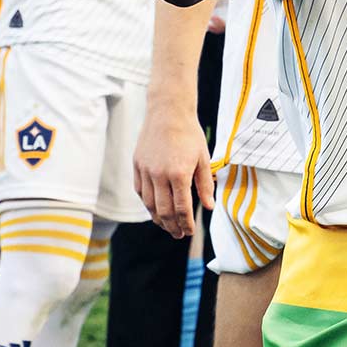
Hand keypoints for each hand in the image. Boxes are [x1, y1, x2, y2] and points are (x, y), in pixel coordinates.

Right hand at [134, 106, 214, 238]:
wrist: (168, 112)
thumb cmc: (189, 134)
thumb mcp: (203, 158)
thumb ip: (205, 184)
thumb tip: (209, 207)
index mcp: (179, 174)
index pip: (181, 208)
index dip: (186, 224)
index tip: (189, 232)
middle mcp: (159, 175)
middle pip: (163, 211)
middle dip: (172, 226)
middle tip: (179, 234)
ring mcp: (145, 172)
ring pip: (149, 205)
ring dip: (158, 219)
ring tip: (168, 226)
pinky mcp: (136, 167)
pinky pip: (140, 192)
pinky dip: (148, 204)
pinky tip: (155, 209)